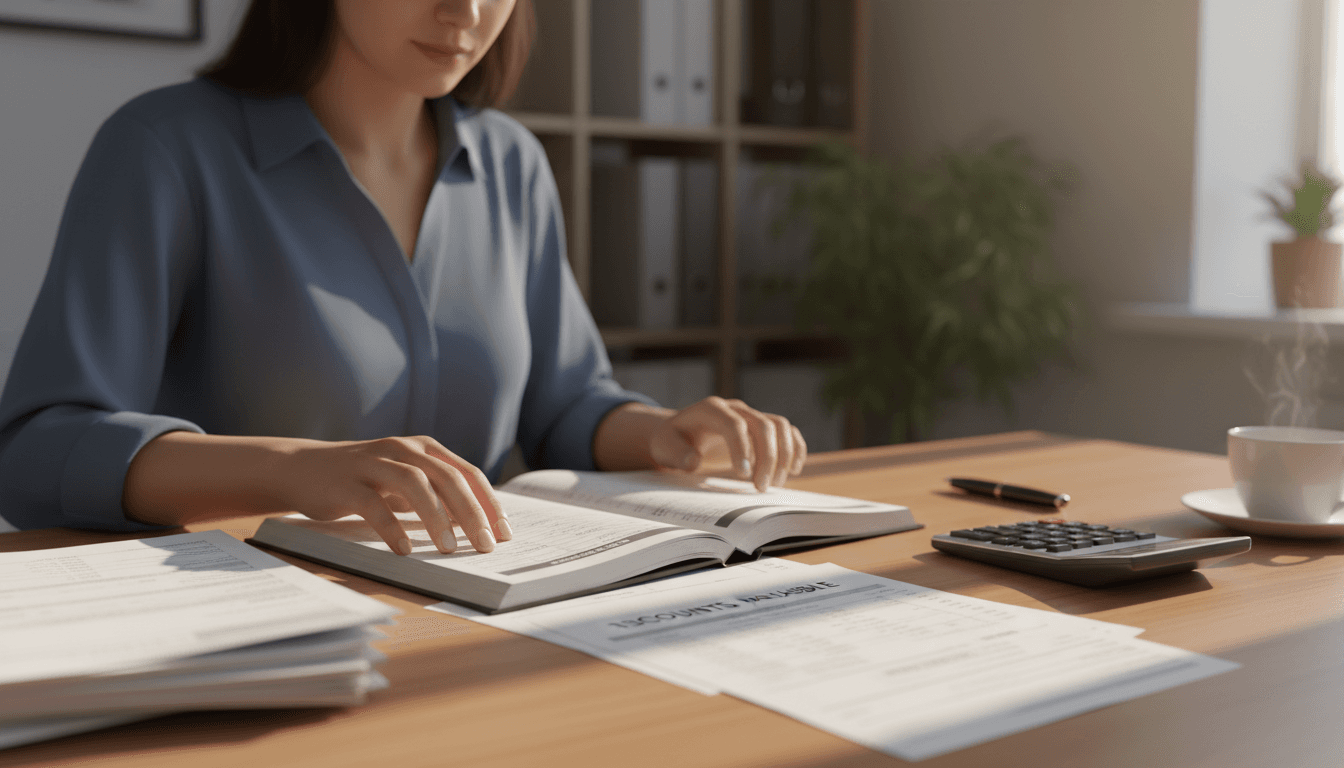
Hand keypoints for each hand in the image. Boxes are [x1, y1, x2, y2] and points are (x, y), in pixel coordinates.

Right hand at [275, 436, 508, 554]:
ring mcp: (372, 463)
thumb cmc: (364, 479)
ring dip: (436, 518)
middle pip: (447, 478)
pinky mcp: (345, 483)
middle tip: (486, 545)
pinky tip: (403, 550)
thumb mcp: (404, 481)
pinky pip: (373, 504)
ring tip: (449, 548)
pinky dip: (391, 527)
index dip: (489, 503)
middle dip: (472, 513)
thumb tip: (478, 525)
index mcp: (423, 448)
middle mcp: (402, 449)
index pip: (467, 473)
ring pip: (414, 485)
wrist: (302, 468)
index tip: (504, 533)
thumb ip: (436, 494)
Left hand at [649, 397, 806, 491]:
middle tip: (761, 488)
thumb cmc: (672, 442)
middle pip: (762, 425)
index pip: (733, 423)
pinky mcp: (761, 426)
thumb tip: (695, 459)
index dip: (742, 447)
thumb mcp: (664, 448)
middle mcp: (735, 408)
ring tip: (774, 484)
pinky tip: (793, 470)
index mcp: (710, 409)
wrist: (680, 433)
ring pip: (778, 426)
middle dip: (767, 458)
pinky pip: (786, 431)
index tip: (743, 475)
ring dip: (783, 455)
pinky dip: (794, 448)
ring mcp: (751, 415)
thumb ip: (677, 454)